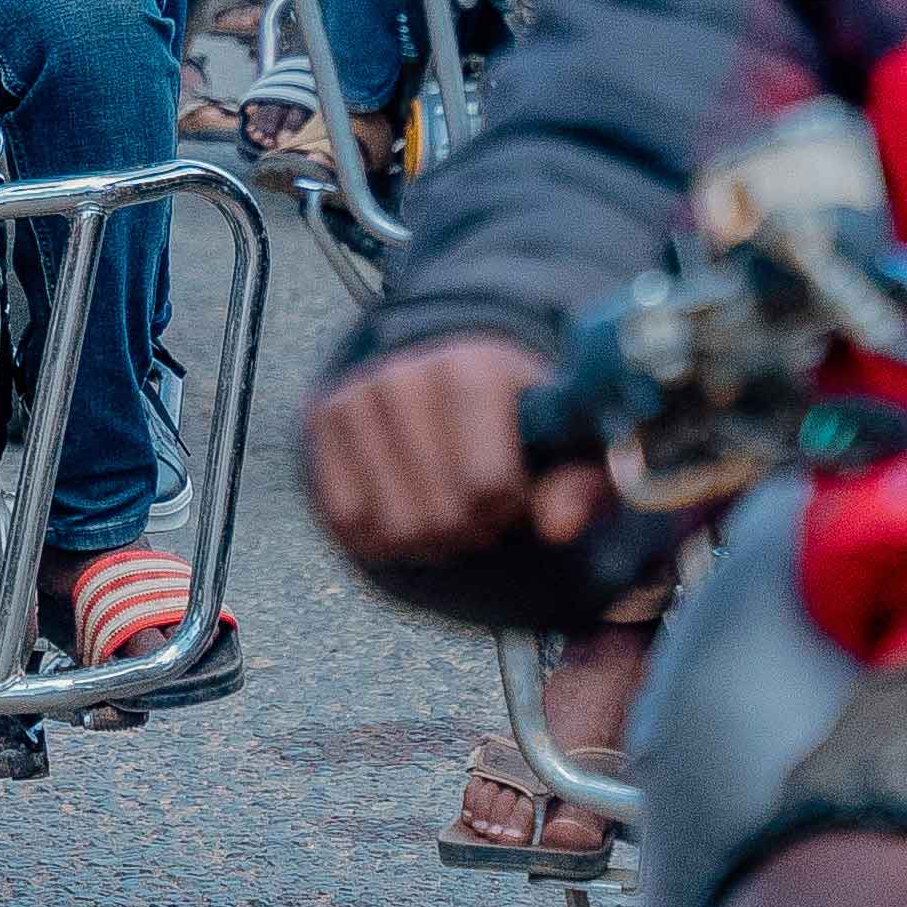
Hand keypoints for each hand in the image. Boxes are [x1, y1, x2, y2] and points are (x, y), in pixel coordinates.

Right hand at [302, 330, 611, 574]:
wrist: (451, 374)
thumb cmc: (521, 419)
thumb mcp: (571, 446)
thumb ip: (584, 485)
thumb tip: (558, 526)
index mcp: (473, 368)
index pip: (486, 486)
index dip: (508, 508)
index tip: (514, 491)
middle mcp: (406, 374)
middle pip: (439, 516)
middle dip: (469, 529)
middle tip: (480, 507)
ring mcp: (357, 395)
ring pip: (393, 527)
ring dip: (428, 538)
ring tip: (445, 506)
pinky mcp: (322, 418)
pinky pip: (345, 518)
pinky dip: (380, 535)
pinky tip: (405, 507)